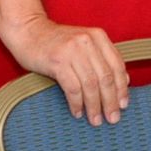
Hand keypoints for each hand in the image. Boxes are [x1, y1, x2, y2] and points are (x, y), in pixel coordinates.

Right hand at [1, 15, 130, 124]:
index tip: (123, 105)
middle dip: (110, 101)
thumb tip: (124, 81)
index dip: (122, 88)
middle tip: (112, 118)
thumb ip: (102, 59)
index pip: (117, 65)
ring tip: (95, 120)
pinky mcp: (57, 61)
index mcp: (98, 36)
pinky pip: (72, 88)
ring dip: (94, 106)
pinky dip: (77, 103)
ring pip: (91, 84)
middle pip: (106, 77)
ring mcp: (72, 51)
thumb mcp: (83, 45)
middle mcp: (87, 42)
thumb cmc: (55, 42)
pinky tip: (77, 112)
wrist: (27, 30)